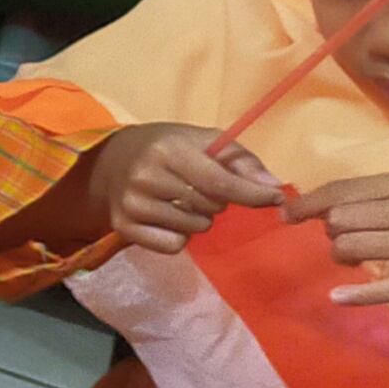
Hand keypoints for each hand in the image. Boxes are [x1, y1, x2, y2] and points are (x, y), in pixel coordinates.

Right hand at [81, 122, 284, 254]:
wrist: (112, 159)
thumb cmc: (168, 148)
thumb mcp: (205, 141)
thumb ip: (242, 162)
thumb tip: (274, 188)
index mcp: (168, 149)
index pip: (218, 182)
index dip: (251, 194)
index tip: (276, 199)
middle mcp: (145, 176)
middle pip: (210, 207)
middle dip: (217, 201)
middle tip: (199, 187)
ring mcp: (132, 203)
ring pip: (194, 229)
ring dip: (198, 218)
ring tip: (181, 201)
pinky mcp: (123, 226)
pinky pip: (174, 246)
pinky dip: (179, 237)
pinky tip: (167, 218)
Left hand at [285, 173, 388, 323]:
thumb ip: (371, 199)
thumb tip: (316, 206)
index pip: (342, 190)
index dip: (308, 204)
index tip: (285, 215)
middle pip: (341, 219)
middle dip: (331, 232)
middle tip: (343, 241)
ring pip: (352, 247)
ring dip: (341, 256)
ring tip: (353, 260)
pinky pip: (382, 287)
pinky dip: (356, 294)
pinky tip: (337, 296)